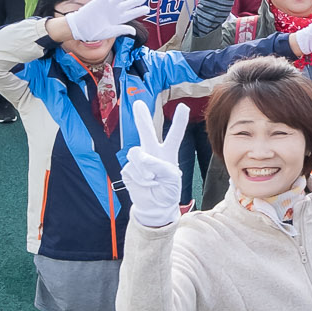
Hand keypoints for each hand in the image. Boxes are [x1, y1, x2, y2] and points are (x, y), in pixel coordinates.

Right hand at [64, 0, 149, 40]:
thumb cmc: (94, 32)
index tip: (147, 9)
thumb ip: (121, 30)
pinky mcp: (101, 0)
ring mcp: (108, 5)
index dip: (139, 11)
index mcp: (118, 20)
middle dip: (136, 1)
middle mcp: (115, 11)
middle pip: (128, 4)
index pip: (131, 14)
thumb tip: (134, 31)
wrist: (80, 27)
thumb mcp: (109, 32)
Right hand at [122, 100, 188, 228]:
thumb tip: (142, 157)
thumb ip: (159, 164)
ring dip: (144, 168)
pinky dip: (139, 178)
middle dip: (142, 118)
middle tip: (138, 104)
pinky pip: (131, 169)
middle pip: (147, 133)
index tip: (183, 107)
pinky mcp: (128, 169)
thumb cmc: (167, 191)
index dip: (178, 121)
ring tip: (152, 179)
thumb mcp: (171, 178)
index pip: (174, 135)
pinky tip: (145, 184)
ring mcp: (139, 161)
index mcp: (167, 153)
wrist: (154, 206)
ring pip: (136, 154)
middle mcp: (152, 153)